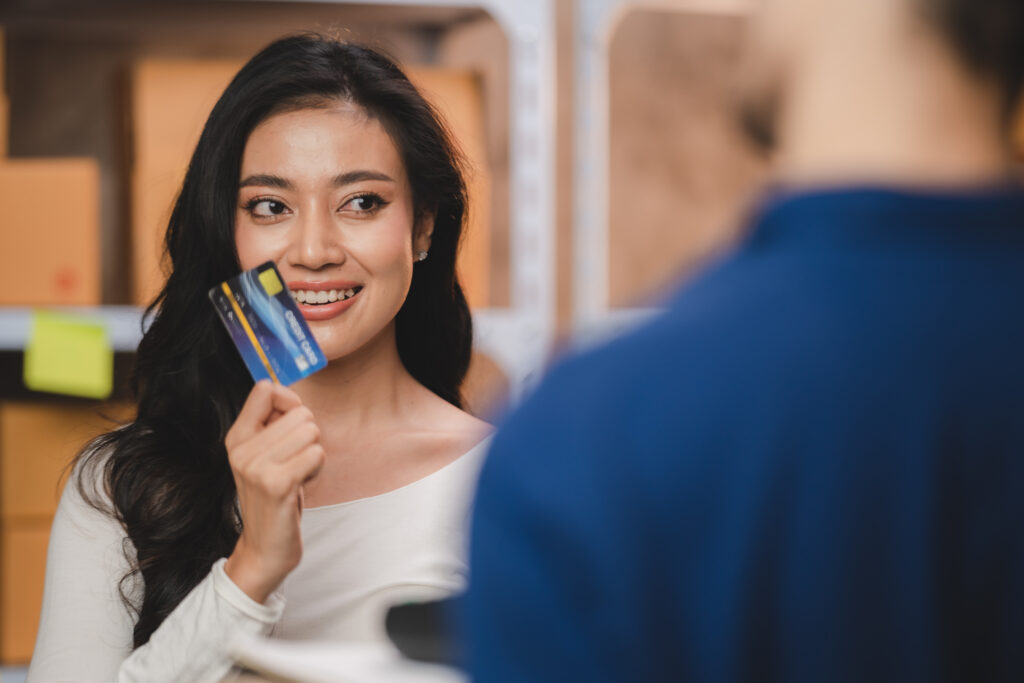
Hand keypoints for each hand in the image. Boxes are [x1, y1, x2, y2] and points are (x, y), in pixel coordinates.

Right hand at [223, 380, 323, 603]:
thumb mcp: (264, 457)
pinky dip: (317, 469)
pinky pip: (316, 454)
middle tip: (295, 462)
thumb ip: (273, 426)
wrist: (263, 549)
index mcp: (237, 437)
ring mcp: (256, 467)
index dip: (290, 400)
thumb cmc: (273, 498)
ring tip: (297, 474)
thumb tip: (292, 397)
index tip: (292, 424)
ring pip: (311, 432)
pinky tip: (302, 485)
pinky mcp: (276, 484)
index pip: (264, 389)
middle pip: (300, 412)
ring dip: (314, 453)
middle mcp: (241, 449)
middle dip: (309, 435)